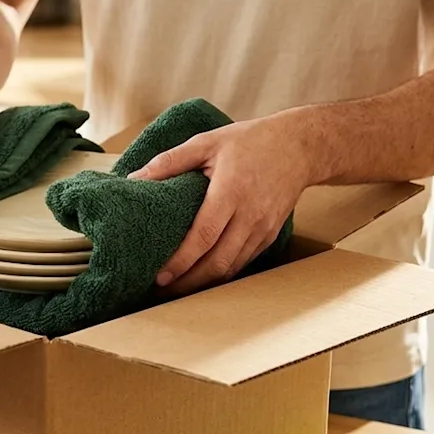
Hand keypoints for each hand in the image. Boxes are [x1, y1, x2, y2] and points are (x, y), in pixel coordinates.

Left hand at [128, 113, 322, 295]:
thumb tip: (134, 178)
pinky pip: (243, 263)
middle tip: (161, 291)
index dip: (182, 261)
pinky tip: (202, 276)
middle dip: (188, 282)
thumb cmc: (250, 142)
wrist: (300, 147)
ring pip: (232, 267)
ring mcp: (262, 229)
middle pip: (218, 262)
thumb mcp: (207, 142)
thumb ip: (169, 161)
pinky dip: (221, 273)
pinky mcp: (269, 236)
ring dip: (204, 283)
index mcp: (231, 192)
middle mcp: (250, 215)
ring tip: (176, 289)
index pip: (204, 236)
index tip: (160, 276)